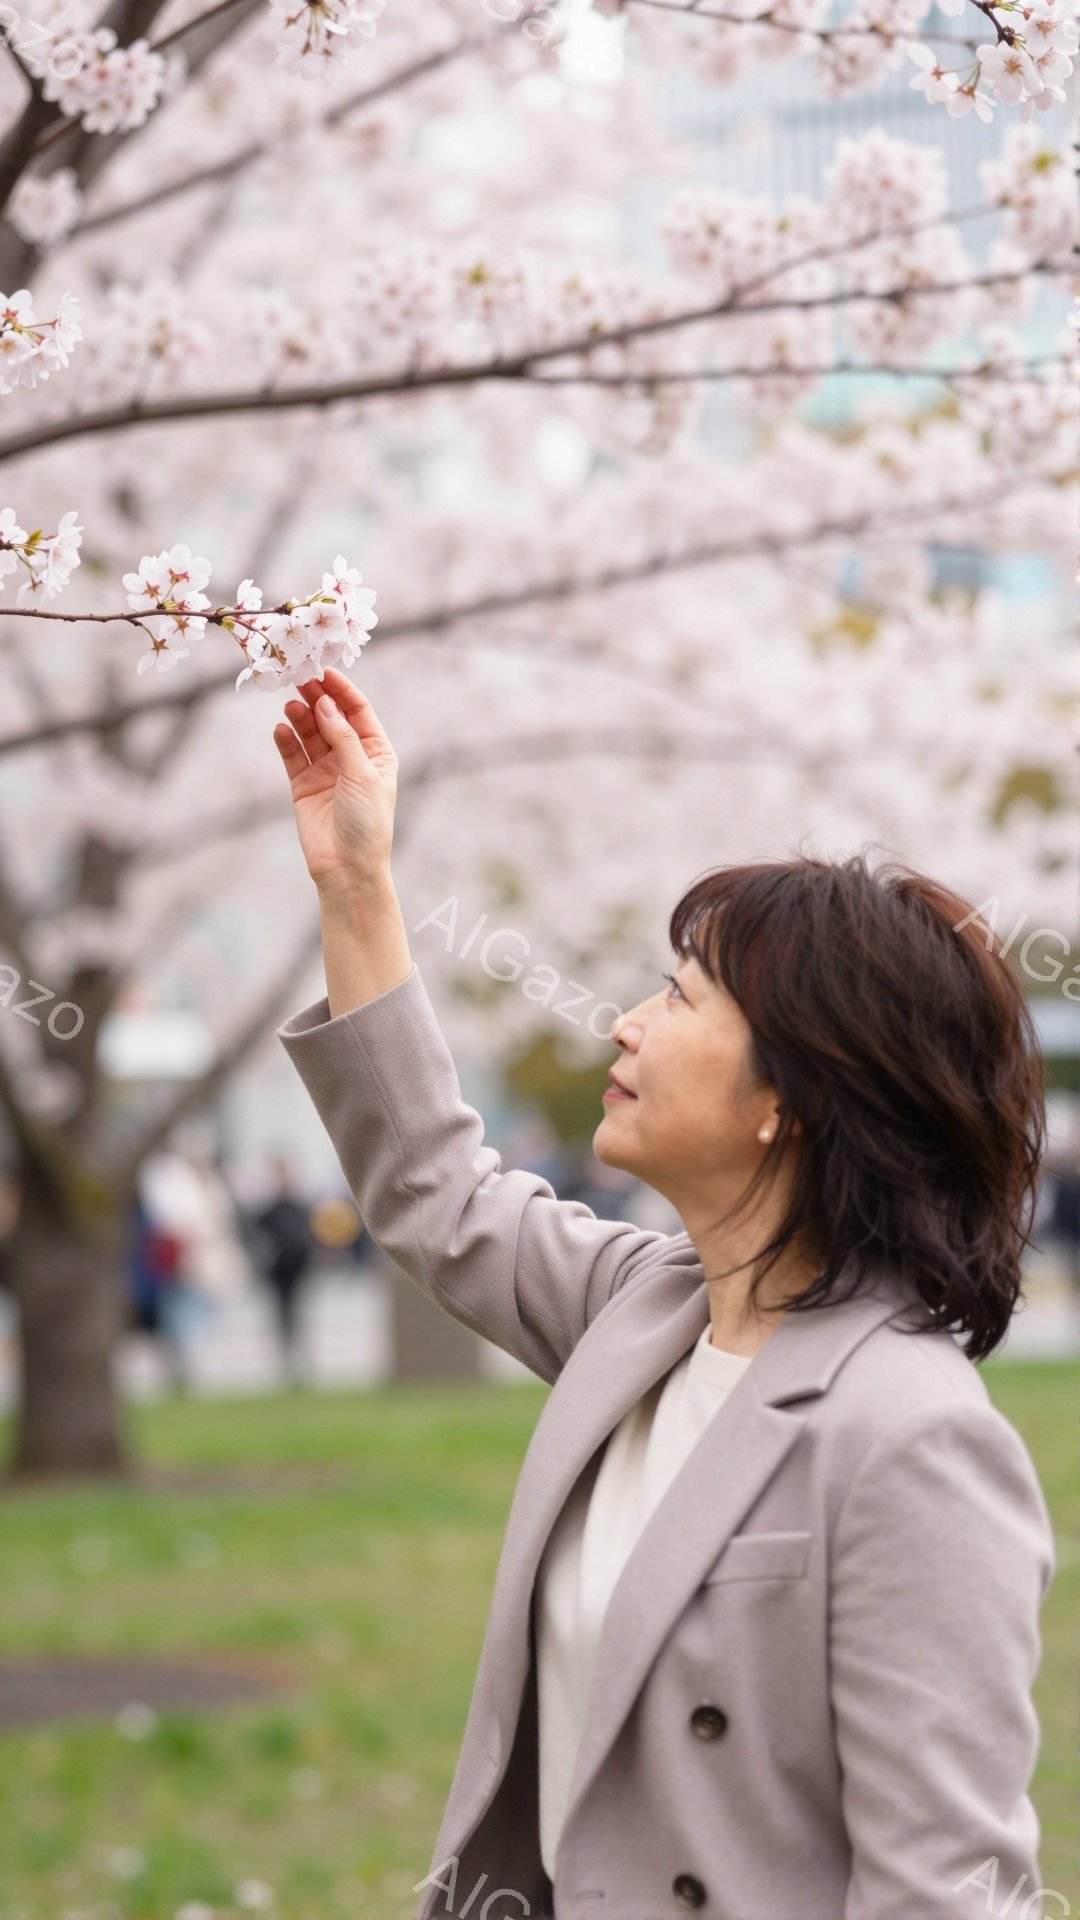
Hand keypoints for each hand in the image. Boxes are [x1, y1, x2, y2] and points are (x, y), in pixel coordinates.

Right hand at [273, 668, 397, 897]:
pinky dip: (286, 741)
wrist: (347, 867)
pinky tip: (280, 729)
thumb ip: (342, 737)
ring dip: (300, 716)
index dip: (342, 691)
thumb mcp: (362, 774)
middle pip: (331, 718)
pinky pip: (292, 756)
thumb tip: (324, 703)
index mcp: (376, 753)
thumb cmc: (366, 822)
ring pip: (310, 733)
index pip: (358, 712)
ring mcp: (326, 770)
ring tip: (289, 703)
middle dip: (317, 698)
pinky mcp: (303, 785)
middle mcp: (351, 758)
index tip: (324, 671)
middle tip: (299, 678)